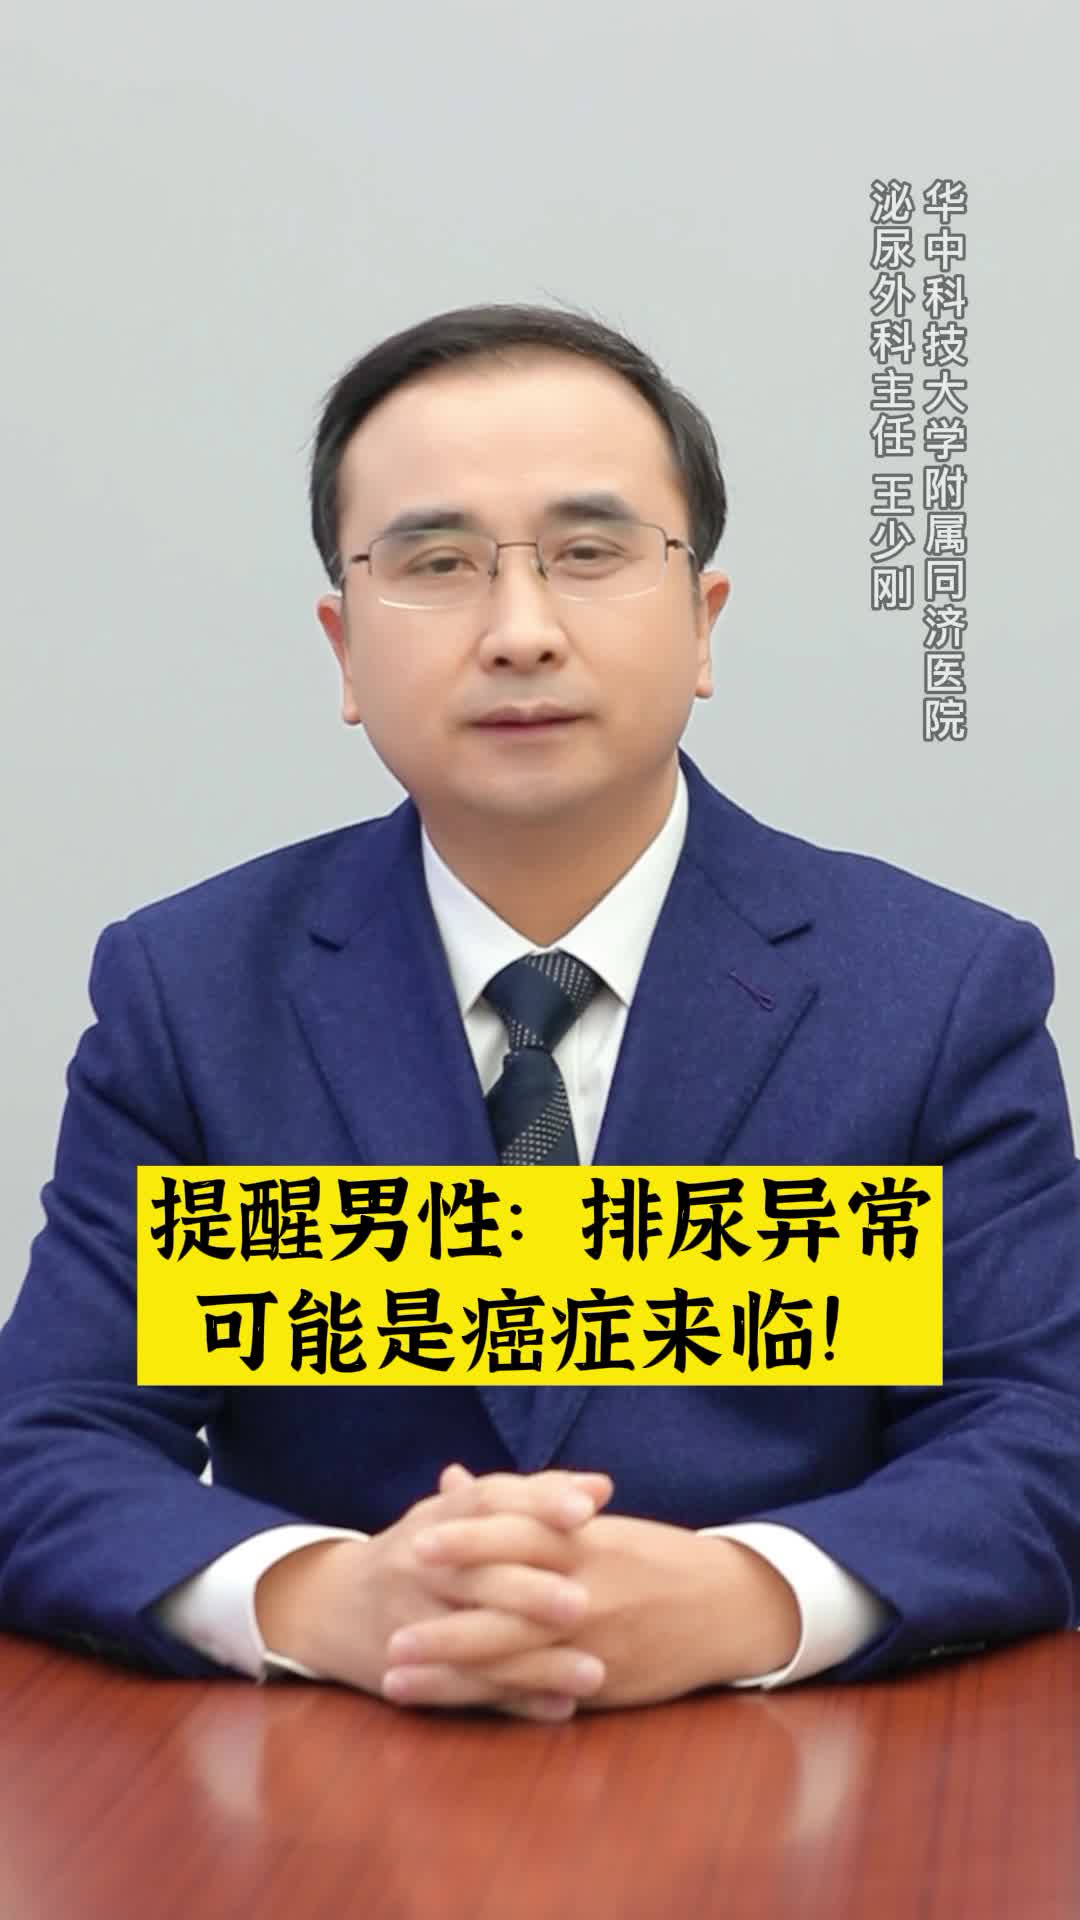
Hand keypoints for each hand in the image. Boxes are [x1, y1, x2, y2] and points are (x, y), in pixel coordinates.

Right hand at [255, 1465, 613, 1720]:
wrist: (327, 1604)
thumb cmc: (422, 1552)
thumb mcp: (458, 1517)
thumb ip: (529, 1502)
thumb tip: (602, 1487)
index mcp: (437, 1518)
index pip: (487, 1500)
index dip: (537, 1500)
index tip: (589, 1508)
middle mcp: (418, 1564)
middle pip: (476, 1573)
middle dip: (529, 1590)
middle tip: (583, 1602)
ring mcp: (408, 1621)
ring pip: (474, 1643)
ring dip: (535, 1662)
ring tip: (593, 1672)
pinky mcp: (406, 1673)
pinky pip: (464, 1691)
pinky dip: (514, 1700)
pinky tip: (561, 1708)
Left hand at [385, 1483, 800, 1710]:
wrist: (726, 1605)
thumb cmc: (647, 1554)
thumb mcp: (587, 1521)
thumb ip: (514, 1503)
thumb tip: (450, 1478)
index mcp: (582, 1540)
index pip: (519, 1533)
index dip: (467, 1539)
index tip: (416, 1543)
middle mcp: (586, 1591)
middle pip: (509, 1604)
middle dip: (448, 1622)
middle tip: (391, 1628)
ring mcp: (593, 1642)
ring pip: (515, 1660)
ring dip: (451, 1673)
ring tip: (397, 1678)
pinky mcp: (602, 1682)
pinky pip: (539, 1693)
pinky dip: (491, 1702)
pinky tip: (449, 1706)